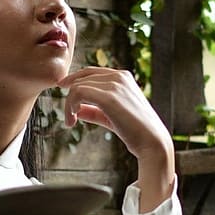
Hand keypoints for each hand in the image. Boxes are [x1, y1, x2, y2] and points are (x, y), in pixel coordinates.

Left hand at [58, 67, 175, 211]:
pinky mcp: (109, 97)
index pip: (91, 72)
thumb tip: (76, 110)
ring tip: (70, 122)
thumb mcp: (111, 117)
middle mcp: (119, 76)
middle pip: (82, 78)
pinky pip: (79, 93)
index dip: (74, 80)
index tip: (62, 90)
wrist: (152, 142)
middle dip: (70, 95)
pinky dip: (70, 106)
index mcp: (123, 77)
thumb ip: (94, 111)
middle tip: (67, 116)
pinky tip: (72, 121)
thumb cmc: (135, 132)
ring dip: (69, 105)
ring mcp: (115, 85)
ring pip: (77, 86)